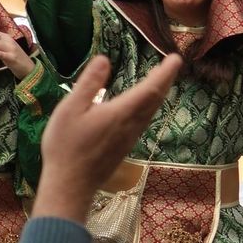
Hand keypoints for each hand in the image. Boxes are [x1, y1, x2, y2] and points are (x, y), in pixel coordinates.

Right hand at [35, 54, 181, 222]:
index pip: (151, 88)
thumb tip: (104, 59)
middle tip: (172, 63)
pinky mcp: (126, 145)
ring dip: (159, 92)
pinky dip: (150, 104)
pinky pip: (145, 119)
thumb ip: (89, 84)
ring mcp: (131, 136)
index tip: (176, 58)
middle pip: (156, 98)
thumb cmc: (66, 146)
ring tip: (160, 78)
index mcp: (122, 112)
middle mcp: (133, 124)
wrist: (71, 184)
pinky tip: (144, 103)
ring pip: (152, 110)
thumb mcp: (70, 109)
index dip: (165, 72)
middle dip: (165, 78)